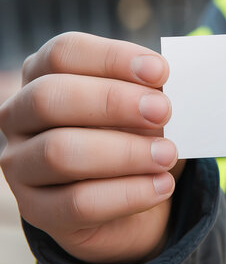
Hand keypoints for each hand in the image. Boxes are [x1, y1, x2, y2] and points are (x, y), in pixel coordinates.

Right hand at [0, 32, 184, 263]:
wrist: (133, 195)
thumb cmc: (136, 135)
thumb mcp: (145, 108)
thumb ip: (149, 95)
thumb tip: (166, 93)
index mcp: (43, 75)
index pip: (64, 53)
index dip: (112, 58)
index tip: (161, 71)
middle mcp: (20, 116)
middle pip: (50, 97)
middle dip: (113, 102)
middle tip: (163, 111)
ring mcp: (21, 165)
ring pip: (60, 152)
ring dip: (125, 152)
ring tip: (168, 154)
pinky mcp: (38, 210)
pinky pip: (79, 203)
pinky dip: (128, 194)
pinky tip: (162, 186)